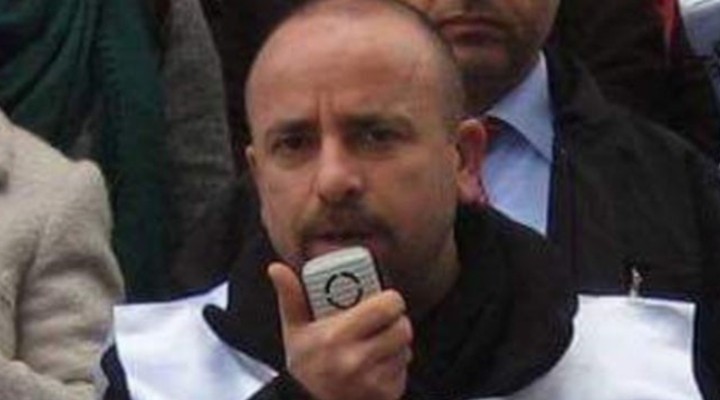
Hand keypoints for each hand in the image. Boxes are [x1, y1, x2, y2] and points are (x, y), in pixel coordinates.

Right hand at [268, 262, 412, 399]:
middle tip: (382, 319)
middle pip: (402, 327)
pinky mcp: (385, 394)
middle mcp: (355, 360)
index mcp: (335, 336)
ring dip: (396, 343)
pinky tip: (376, 364)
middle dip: (395, 320)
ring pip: (405, 348)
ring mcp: (372, 380)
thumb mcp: (294, 329)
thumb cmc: (305, 364)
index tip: (380, 300)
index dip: (389, 299)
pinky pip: (403, 369)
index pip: (386, 307)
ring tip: (375, 342)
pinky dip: (395, 365)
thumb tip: (277, 268)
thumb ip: (291, 296)